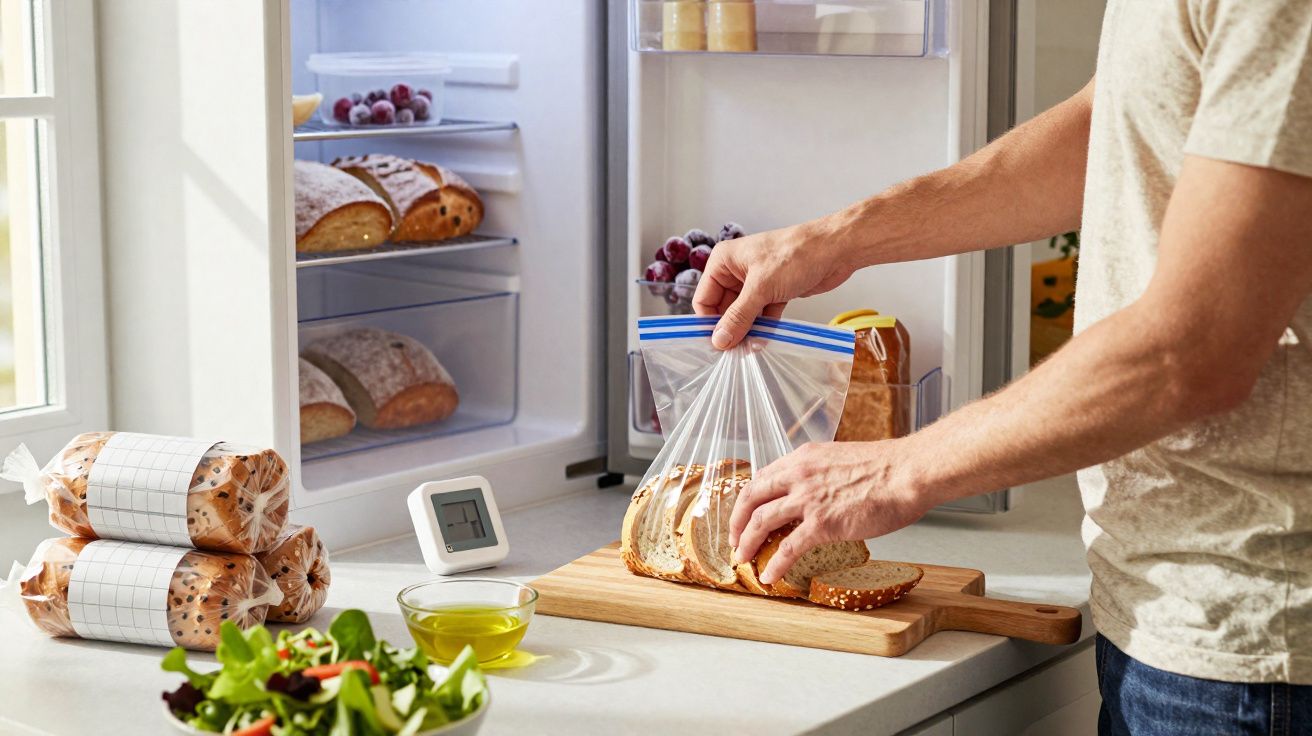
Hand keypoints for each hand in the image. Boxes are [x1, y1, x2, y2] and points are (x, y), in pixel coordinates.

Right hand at [693, 222, 857, 348]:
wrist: (836, 249)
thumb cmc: (797, 255)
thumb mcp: (762, 287)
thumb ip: (739, 316)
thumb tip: (719, 340)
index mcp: (724, 261)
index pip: (704, 298)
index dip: (710, 322)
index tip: (718, 345)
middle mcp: (737, 271)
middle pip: (723, 309)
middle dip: (730, 329)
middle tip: (736, 351)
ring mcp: (757, 282)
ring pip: (744, 314)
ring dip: (747, 331)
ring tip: (751, 349)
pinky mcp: (775, 291)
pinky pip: (763, 315)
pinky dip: (764, 327)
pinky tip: (766, 340)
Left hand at [729, 441, 932, 584]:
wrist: (908, 472)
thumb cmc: (886, 468)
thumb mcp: (840, 459)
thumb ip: (821, 473)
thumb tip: (816, 491)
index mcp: (803, 458)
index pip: (763, 477)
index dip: (749, 499)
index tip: (745, 514)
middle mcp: (799, 475)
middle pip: (751, 497)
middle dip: (737, 521)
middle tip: (735, 539)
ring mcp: (808, 499)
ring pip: (761, 521)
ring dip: (746, 542)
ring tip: (742, 558)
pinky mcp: (823, 523)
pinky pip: (788, 547)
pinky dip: (774, 564)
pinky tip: (769, 576)